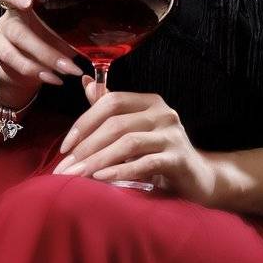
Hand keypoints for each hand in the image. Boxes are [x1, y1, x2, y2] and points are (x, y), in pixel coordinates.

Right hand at [0, 0, 84, 102]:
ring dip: (43, 52)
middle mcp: (14, 4)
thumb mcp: (70, 26)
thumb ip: (82, 19)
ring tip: (67, 66)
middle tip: (29, 1)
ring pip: (16, 33)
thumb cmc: (55, 40)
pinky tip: (53, 77)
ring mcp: (3, 25)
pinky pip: (12, 57)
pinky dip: (34, 69)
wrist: (32, 71)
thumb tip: (116, 20)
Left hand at [53, 83, 217, 203]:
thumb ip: (110, 110)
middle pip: (116, 123)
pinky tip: (102, 179)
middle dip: (86, 147)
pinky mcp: (179, 159)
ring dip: (99, 160)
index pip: (111, 101)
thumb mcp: (133, 130)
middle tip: (65, 169)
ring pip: (128, 143)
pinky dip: (121, 170)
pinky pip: (145, 163)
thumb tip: (87, 82)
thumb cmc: (158, 154)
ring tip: (78, 176)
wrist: (197, 179)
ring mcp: (173, 135)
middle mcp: (163, 113)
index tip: (65, 147)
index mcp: (149, 102)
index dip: (84, 122)